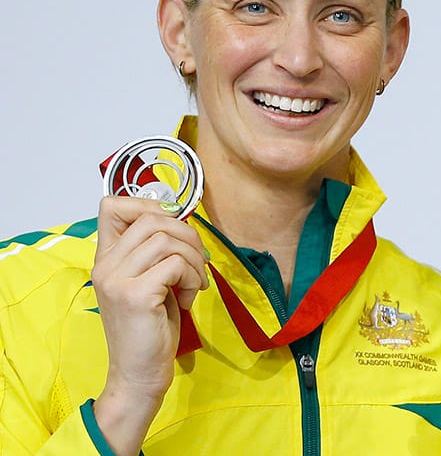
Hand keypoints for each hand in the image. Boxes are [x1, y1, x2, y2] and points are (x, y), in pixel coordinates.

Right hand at [91, 196, 207, 453]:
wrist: (139, 374)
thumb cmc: (151, 327)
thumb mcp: (152, 281)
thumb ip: (157, 251)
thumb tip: (184, 216)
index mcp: (106, 259)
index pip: (112, 206)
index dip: (150, 205)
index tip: (174, 226)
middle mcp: (105, 265)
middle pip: (153, 218)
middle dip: (188, 235)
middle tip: (198, 263)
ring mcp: (117, 280)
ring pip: (168, 239)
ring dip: (194, 259)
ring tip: (195, 283)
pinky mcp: (136, 295)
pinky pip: (176, 264)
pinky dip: (193, 278)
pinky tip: (189, 298)